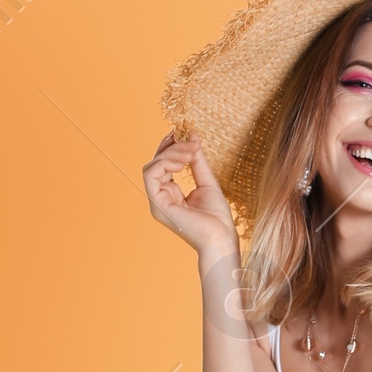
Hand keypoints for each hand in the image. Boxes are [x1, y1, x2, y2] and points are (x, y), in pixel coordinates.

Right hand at [143, 133, 238, 259]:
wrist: (220, 237)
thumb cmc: (216, 217)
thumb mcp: (207, 181)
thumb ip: (197, 161)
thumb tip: (192, 136)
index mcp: (171, 194)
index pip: (163, 165)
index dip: (171, 147)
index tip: (185, 134)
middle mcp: (161, 197)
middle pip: (155, 162)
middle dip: (172, 147)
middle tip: (192, 141)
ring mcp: (157, 202)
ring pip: (152, 166)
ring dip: (171, 153)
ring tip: (191, 153)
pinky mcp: (157, 204)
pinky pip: (150, 174)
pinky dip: (165, 163)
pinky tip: (183, 163)